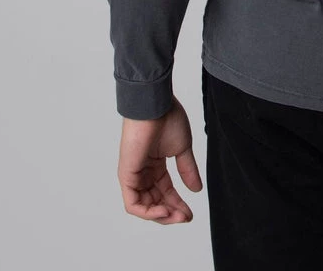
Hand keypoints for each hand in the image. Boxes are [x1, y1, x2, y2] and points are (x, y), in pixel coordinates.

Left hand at [117, 96, 202, 223]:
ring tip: (177, 216)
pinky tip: (164, 211)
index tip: (190, 213)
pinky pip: (133, 203)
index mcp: (155, 164)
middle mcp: (143, 172)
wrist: (155, 105)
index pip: (165, 191)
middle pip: (155, 201)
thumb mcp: (182, 149)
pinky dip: (148, 212)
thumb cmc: (167, 119)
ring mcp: (133, 174)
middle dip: (171, 212)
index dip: (178, 204)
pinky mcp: (126, 175)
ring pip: (144, 206)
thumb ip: (187, 170)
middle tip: (185, 218)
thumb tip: (196, 190)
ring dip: (161, 215)